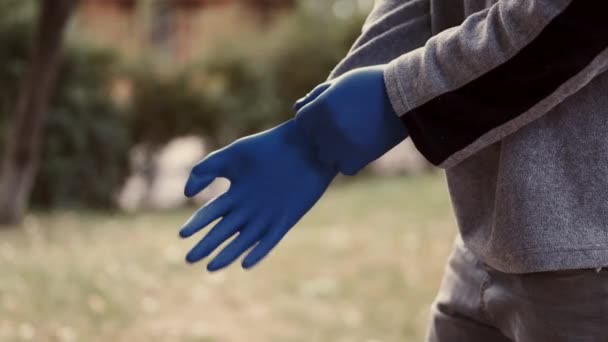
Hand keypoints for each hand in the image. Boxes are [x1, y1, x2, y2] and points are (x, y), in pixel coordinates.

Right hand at [180, 120, 336, 270]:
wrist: (307, 145)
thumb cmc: (270, 146)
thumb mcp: (233, 155)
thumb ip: (206, 169)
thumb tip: (186, 192)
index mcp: (237, 193)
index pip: (212, 213)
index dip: (197, 224)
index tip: (182, 235)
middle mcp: (250, 208)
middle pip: (223, 230)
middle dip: (206, 245)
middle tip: (189, 259)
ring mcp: (267, 215)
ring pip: (243, 240)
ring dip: (227, 254)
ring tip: (210, 268)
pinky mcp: (286, 220)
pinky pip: (270, 240)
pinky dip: (258, 252)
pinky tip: (244, 263)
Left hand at [294, 65, 407, 174]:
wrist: (406, 97)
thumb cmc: (371, 85)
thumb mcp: (341, 83)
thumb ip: (316, 96)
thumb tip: (296, 108)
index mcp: (320, 107)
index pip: (302, 122)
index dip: (314, 118)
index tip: (330, 114)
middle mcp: (326, 128)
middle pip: (313, 141)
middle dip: (324, 135)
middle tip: (347, 125)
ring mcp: (341, 146)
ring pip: (326, 157)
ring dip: (335, 151)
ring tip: (355, 136)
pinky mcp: (357, 159)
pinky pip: (344, 167)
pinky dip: (351, 161)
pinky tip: (363, 147)